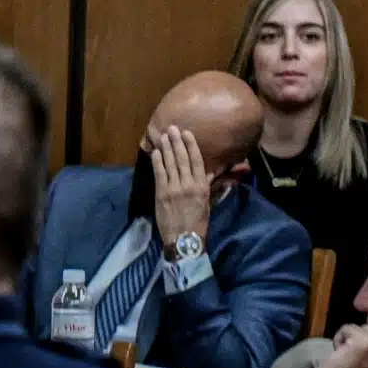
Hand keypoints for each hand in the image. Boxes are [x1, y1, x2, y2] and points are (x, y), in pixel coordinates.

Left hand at [150, 126, 211, 253]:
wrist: (184, 239)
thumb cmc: (198, 222)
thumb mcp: (207, 202)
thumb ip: (208, 185)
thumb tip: (212, 171)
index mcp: (202, 186)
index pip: (197, 161)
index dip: (191, 146)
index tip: (187, 133)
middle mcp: (189, 184)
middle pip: (182, 158)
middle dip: (176, 142)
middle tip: (172, 128)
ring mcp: (174, 188)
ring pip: (170, 164)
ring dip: (165, 148)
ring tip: (162, 135)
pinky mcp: (162, 194)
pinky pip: (159, 174)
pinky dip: (157, 162)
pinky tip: (155, 152)